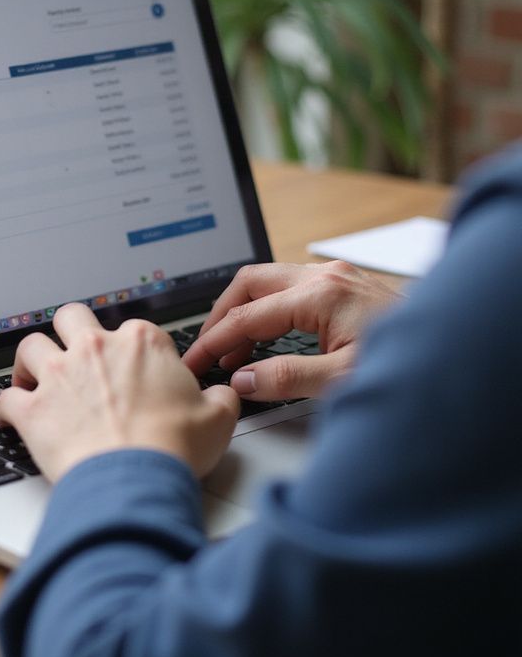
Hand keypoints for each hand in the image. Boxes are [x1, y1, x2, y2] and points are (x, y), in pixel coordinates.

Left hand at [0, 303, 239, 482]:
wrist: (134, 479)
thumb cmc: (173, 448)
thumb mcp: (218, 419)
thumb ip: (220, 398)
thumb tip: (223, 394)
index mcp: (140, 343)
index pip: (133, 330)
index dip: (133, 350)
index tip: (133, 370)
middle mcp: (95, 348)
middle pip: (71, 317)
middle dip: (70, 330)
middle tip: (74, 351)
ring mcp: (60, 375)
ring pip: (30, 346)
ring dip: (30, 362)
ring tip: (33, 377)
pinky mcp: (33, 408)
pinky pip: (6, 398)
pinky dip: (4, 407)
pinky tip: (7, 416)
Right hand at [182, 261, 400, 401]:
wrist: (462, 349)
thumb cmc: (411, 365)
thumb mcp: (345, 380)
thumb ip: (287, 378)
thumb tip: (242, 378)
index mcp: (320, 295)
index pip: (247, 315)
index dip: (214, 340)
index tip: (194, 361)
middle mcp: (324, 276)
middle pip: (249, 282)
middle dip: (221, 314)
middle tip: (205, 347)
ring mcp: (335, 277)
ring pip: (267, 282)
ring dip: (243, 312)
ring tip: (231, 349)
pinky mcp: (343, 285)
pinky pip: (287, 288)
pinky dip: (265, 309)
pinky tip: (264, 337)